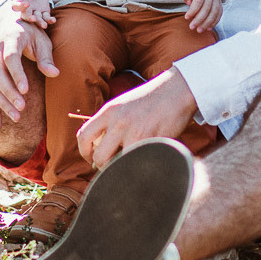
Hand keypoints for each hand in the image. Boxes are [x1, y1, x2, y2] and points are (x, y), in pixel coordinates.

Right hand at [0, 10, 58, 130]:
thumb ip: (46, 57)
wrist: (6, 21)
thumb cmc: (29, 32)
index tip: (26, 90)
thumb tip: (55, 74)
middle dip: (8, 92)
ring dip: (1, 102)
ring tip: (17, 117)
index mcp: (10, 38)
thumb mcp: (41, 39)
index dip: (16, 74)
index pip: (10, 57)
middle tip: (22, 107)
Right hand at [9, 0, 54, 26]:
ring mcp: (34, 11)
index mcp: (18, 0)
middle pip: (26, 15)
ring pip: (36, 18)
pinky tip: (53, 20)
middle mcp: (25, 8)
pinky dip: (49, 20)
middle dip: (29, 17)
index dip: (20, 6)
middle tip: (33, 19)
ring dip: (40, 22)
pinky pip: (45, 17)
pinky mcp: (43, 12)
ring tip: (44, 25)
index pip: (16, 6)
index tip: (26, 3)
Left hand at [76, 69, 198, 168]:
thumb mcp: (123, 104)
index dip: (85, 153)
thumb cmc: (150, 99)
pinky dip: (139, 166)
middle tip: (112, 166)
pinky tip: (144, 160)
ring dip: (122, 169)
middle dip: (103, 167)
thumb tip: (99, 147)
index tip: (92, 159)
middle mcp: (119, 122)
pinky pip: (137, 163)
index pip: (84, 136)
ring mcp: (136, 133)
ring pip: (117, 164)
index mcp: (109, 111)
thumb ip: (110, 122)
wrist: (176, 90)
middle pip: (99, 157)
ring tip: (129, 164)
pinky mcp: (152, 141)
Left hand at [177, 0, 221, 31]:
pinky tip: (208, 27)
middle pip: (207, 7)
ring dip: (207, 22)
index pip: (199, 0)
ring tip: (199, 30)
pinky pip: (219, 12)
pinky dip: (215, 21)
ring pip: (215, 11)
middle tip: (191, 27)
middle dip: (199, 19)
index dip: (193, 10)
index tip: (186, 17)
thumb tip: (189, 2)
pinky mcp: (219, 0)